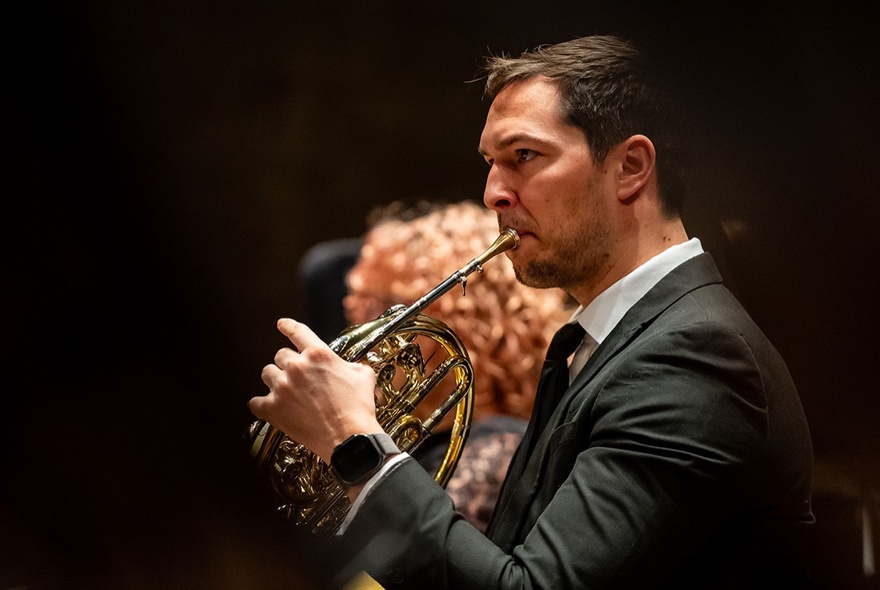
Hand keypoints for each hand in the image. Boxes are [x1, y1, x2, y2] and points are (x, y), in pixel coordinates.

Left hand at [248, 318, 382, 462]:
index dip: (287, 326)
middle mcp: (297, 367)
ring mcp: (283, 387)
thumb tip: (353, 365)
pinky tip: (270, 407)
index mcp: (319, 354)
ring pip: (267, 373)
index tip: (281, 324)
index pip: (297, 331)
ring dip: (275, 380)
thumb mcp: (364, 377)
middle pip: (280, 355)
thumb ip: (354, 365)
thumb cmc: (358, 407)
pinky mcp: (273, 409)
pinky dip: (262, 404)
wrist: (350, 438)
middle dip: (288, 364)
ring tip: (286, 391)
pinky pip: (255, 402)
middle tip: (297, 377)